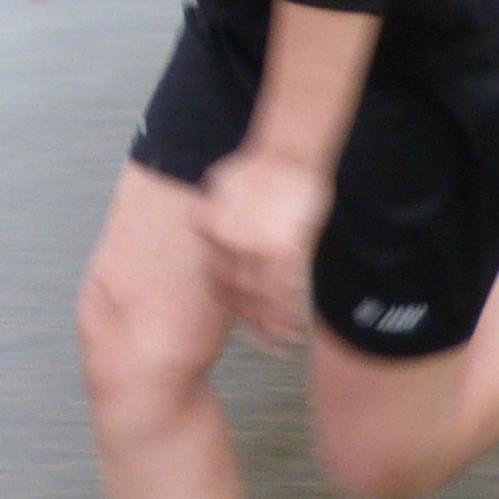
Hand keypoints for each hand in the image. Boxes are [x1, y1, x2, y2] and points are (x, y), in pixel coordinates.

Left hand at [194, 149, 331, 351]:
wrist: (284, 154)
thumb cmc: (254, 168)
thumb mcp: (219, 189)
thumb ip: (213, 214)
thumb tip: (204, 228)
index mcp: (210, 230)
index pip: (214, 279)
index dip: (227, 303)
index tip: (239, 318)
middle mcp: (228, 243)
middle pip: (234, 294)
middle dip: (249, 322)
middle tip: (263, 341)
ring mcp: (256, 248)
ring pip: (259, 298)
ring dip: (270, 326)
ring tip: (280, 344)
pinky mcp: (284, 249)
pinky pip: (284, 290)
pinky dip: (288, 314)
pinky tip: (294, 329)